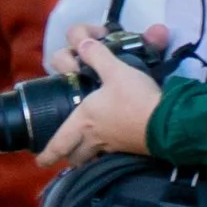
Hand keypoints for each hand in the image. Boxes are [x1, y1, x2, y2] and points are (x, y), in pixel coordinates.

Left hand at [40, 26, 163, 169]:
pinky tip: (110, 142)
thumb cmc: (135, 98)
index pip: (59, 142)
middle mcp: (94, 137)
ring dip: (85, 155)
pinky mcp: (130, 147)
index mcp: (83, 120)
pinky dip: (105, 151)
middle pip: (74, 156)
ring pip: (92, 157)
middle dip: (66, 156)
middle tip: (63, 154)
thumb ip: (96, 55)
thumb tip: (81, 44)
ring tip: (85, 149)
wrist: (168, 122)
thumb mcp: (115, 70)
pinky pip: (110, 153)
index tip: (38, 161)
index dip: (47, 153)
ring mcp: (113, 146)